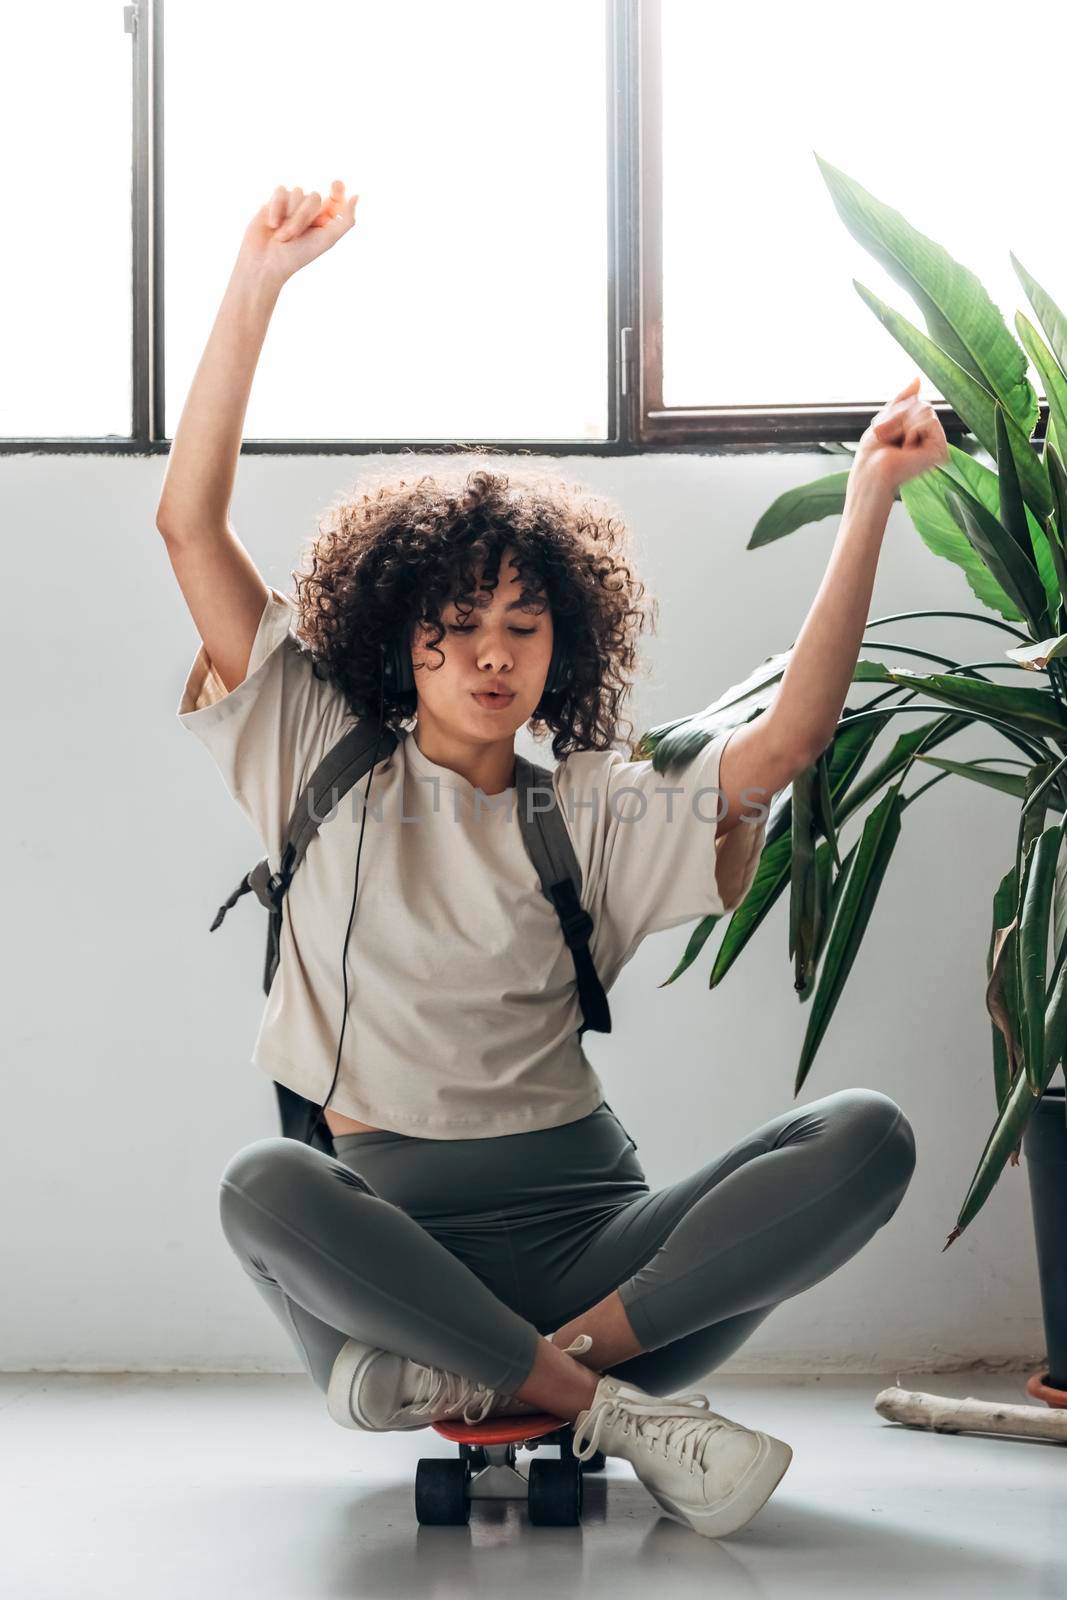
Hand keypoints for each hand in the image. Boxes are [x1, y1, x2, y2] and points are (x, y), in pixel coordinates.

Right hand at [236, 179, 359, 288]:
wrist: (265, 263)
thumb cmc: (296, 256)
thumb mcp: (327, 240)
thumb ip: (345, 220)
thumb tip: (356, 196)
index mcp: (324, 221)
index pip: (335, 199)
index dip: (338, 190)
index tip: (336, 185)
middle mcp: (309, 212)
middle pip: (314, 197)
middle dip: (303, 216)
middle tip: (292, 236)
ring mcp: (292, 206)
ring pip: (297, 192)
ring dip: (290, 216)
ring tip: (281, 235)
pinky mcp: (274, 202)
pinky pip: (281, 191)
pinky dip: (276, 208)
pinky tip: (271, 225)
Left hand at [850, 375, 949, 496]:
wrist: (871, 473)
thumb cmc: (872, 454)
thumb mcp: (886, 419)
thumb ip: (903, 400)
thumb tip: (918, 379)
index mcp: (918, 433)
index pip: (916, 404)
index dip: (896, 412)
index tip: (882, 432)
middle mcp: (930, 439)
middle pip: (923, 405)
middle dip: (900, 416)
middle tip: (889, 438)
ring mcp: (936, 445)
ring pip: (927, 410)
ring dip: (903, 423)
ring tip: (898, 445)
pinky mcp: (940, 450)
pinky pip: (929, 420)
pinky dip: (912, 429)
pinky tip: (907, 449)